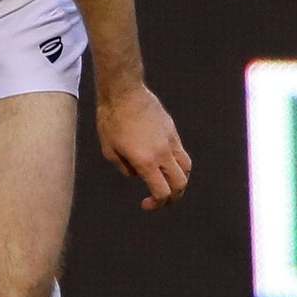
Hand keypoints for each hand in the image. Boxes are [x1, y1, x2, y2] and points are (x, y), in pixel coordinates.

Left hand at [97, 84, 191, 211]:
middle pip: (180, 184)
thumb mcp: (109, 151)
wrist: (123, 92)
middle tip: (160, 199)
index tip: (146, 203)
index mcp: (146, 161)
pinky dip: (176, 162)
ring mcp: (170, 140)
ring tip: (166, 181)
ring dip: (179, 180)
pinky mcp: (172, 130)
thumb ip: (125, 168)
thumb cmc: (111, 120)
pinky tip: (163, 161)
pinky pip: (181, 152)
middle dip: (173, 197)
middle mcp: (163, 153)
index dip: (157, 204)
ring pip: (186, 168)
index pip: (162, 192)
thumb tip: (136, 174)